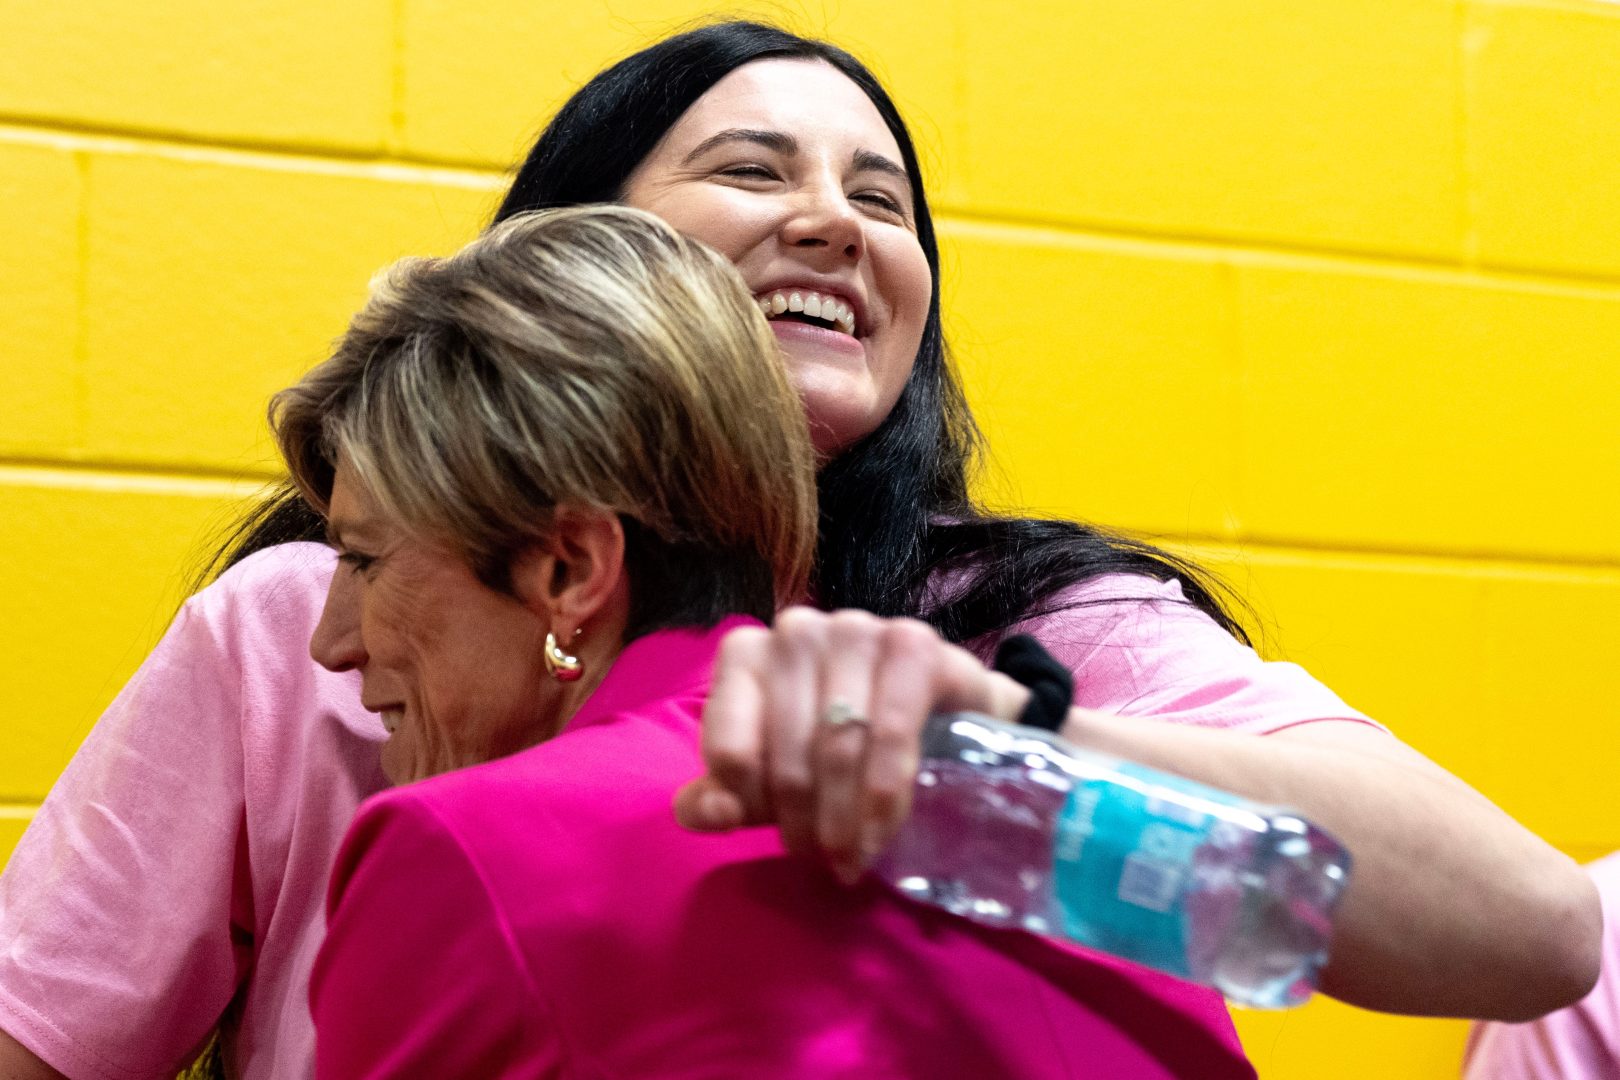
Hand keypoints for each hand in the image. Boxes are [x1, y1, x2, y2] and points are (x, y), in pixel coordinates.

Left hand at [673, 607, 1029, 882]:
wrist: (934, 721)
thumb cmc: (834, 749)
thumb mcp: (767, 781)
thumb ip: (719, 797)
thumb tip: (712, 811)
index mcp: (745, 654)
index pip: (729, 741)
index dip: (748, 801)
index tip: (773, 835)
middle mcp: (795, 630)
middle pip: (788, 747)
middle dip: (804, 818)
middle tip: (822, 860)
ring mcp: (855, 628)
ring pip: (840, 741)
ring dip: (846, 816)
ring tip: (851, 857)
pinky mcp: (913, 642)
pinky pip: (893, 729)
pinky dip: (886, 791)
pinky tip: (882, 829)